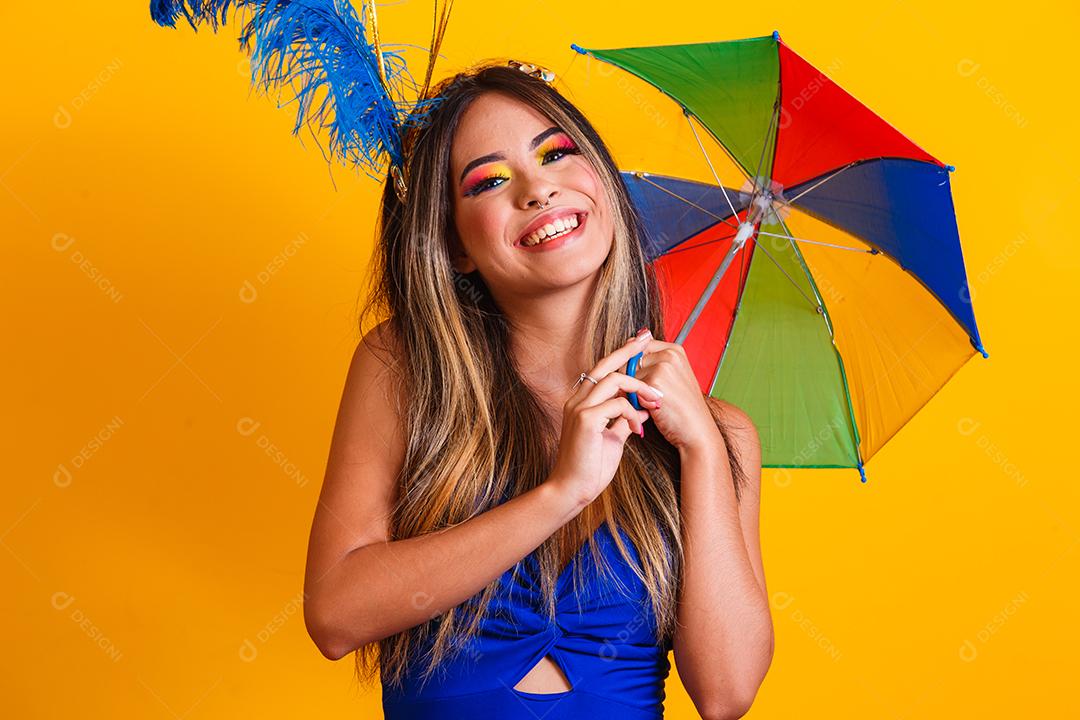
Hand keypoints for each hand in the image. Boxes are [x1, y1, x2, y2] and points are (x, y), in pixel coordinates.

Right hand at [548, 331, 664, 507]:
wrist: (572, 490)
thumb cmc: (590, 467)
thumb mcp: (611, 439)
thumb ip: (623, 421)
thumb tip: (641, 412)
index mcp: (581, 402)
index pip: (602, 370)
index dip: (621, 356)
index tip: (640, 345)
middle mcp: (577, 400)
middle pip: (605, 365)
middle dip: (629, 351)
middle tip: (647, 340)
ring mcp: (579, 408)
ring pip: (613, 379)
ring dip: (639, 387)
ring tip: (655, 401)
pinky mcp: (586, 420)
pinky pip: (616, 403)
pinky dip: (632, 412)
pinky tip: (638, 426)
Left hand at [628, 329, 723, 453]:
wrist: (697, 431)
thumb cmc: (682, 409)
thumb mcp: (671, 379)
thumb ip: (652, 363)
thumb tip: (625, 350)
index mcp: (674, 350)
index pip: (637, 347)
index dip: (632, 366)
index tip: (641, 382)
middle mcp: (670, 354)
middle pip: (630, 360)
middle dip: (631, 379)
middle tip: (650, 397)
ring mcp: (663, 366)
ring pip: (628, 375)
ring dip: (633, 391)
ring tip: (653, 403)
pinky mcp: (656, 381)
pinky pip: (631, 388)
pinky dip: (636, 401)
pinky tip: (653, 409)